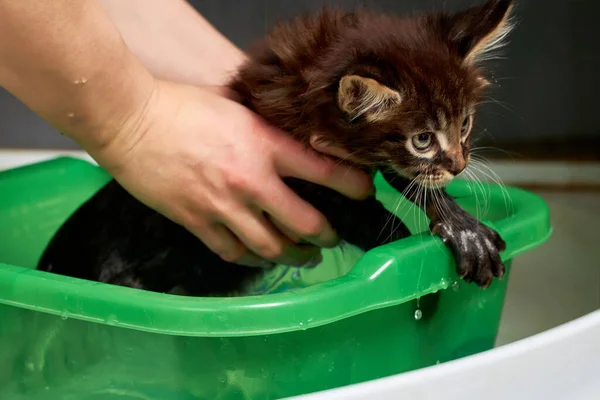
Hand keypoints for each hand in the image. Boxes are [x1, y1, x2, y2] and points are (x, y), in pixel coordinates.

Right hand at [91, 80, 372, 266]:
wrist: (130, 121)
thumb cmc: (182, 106)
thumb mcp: (236, 108)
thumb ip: (266, 131)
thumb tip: (293, 145)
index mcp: (265, 145)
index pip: (324, 171)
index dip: (353, 186)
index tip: (364, 193)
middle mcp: (251, 181)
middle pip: (303, 222)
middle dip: (325, 235)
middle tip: (332, 237)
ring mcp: (223, 206)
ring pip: (271, 247)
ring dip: (292, 255)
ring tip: (302, 256)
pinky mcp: (196, 222)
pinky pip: (232, 252)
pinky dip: (251, 259)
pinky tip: (259, 257)